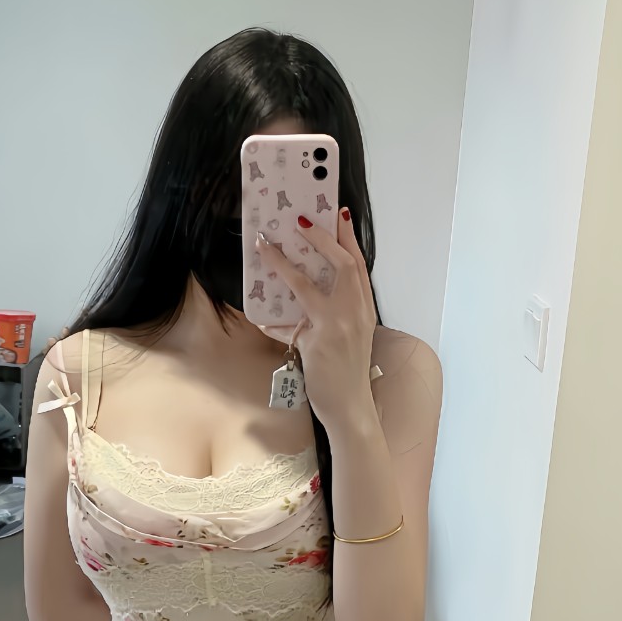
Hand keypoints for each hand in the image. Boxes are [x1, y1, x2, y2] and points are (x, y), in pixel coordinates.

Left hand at [255, 209, 378, 433]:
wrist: (352, 406)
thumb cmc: (348, 373)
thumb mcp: (350, 336)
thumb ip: (334, 314)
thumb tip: (307, 300)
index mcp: (364, 308)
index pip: (359, 265)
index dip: (349, 238)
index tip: (339, 213)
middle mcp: (355, 312)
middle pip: (342, 264)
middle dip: (322, 239)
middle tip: (302, 221)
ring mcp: (336, 326)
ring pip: (307, 284)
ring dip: (283, 263)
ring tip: (267, 246)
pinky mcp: (317, 342)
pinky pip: (288, 324)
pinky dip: (271, 320)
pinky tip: (258, 315)